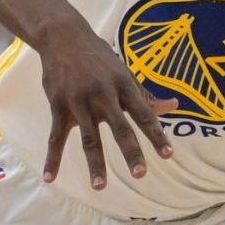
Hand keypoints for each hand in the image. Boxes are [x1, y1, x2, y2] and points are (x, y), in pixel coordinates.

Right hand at [38, 27, 177, 188]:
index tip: (168, 155)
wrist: (63, 37)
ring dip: (95, 164)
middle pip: (120, 128)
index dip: (157, 135)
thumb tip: (173, 106)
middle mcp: (103, 95)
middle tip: (141, 174)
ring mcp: (79, 102)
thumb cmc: (99, 57)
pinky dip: (52, 158)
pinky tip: (51, 178)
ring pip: (89, 138)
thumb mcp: (124, 72)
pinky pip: (55, 137)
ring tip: (100, 187)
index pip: (144, 115)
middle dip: (131, 152)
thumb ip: (144, 95)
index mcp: (123, 85)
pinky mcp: (58, 106)